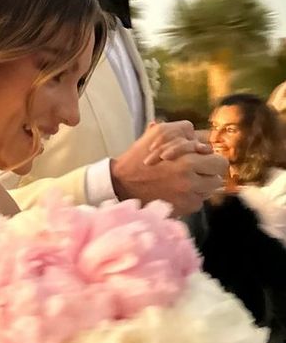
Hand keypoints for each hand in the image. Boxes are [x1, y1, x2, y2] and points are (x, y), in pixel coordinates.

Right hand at [110, 121, 227, 215]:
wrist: (122, 184)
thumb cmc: (140, 157)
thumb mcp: (160, 133)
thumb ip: (185, 132)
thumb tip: (204, 142)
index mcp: (188, 162)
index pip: (220, 163)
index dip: (212, 159)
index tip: (203, 159)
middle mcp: (191, 183)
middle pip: (218, 180)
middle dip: (209, 174)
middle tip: (196, 171)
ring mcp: (187, 200)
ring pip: (207, 192)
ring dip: (200, 186)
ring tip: (182, 180)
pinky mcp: (181, 211)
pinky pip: (196, 203)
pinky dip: (189, 197)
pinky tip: (175, 191)